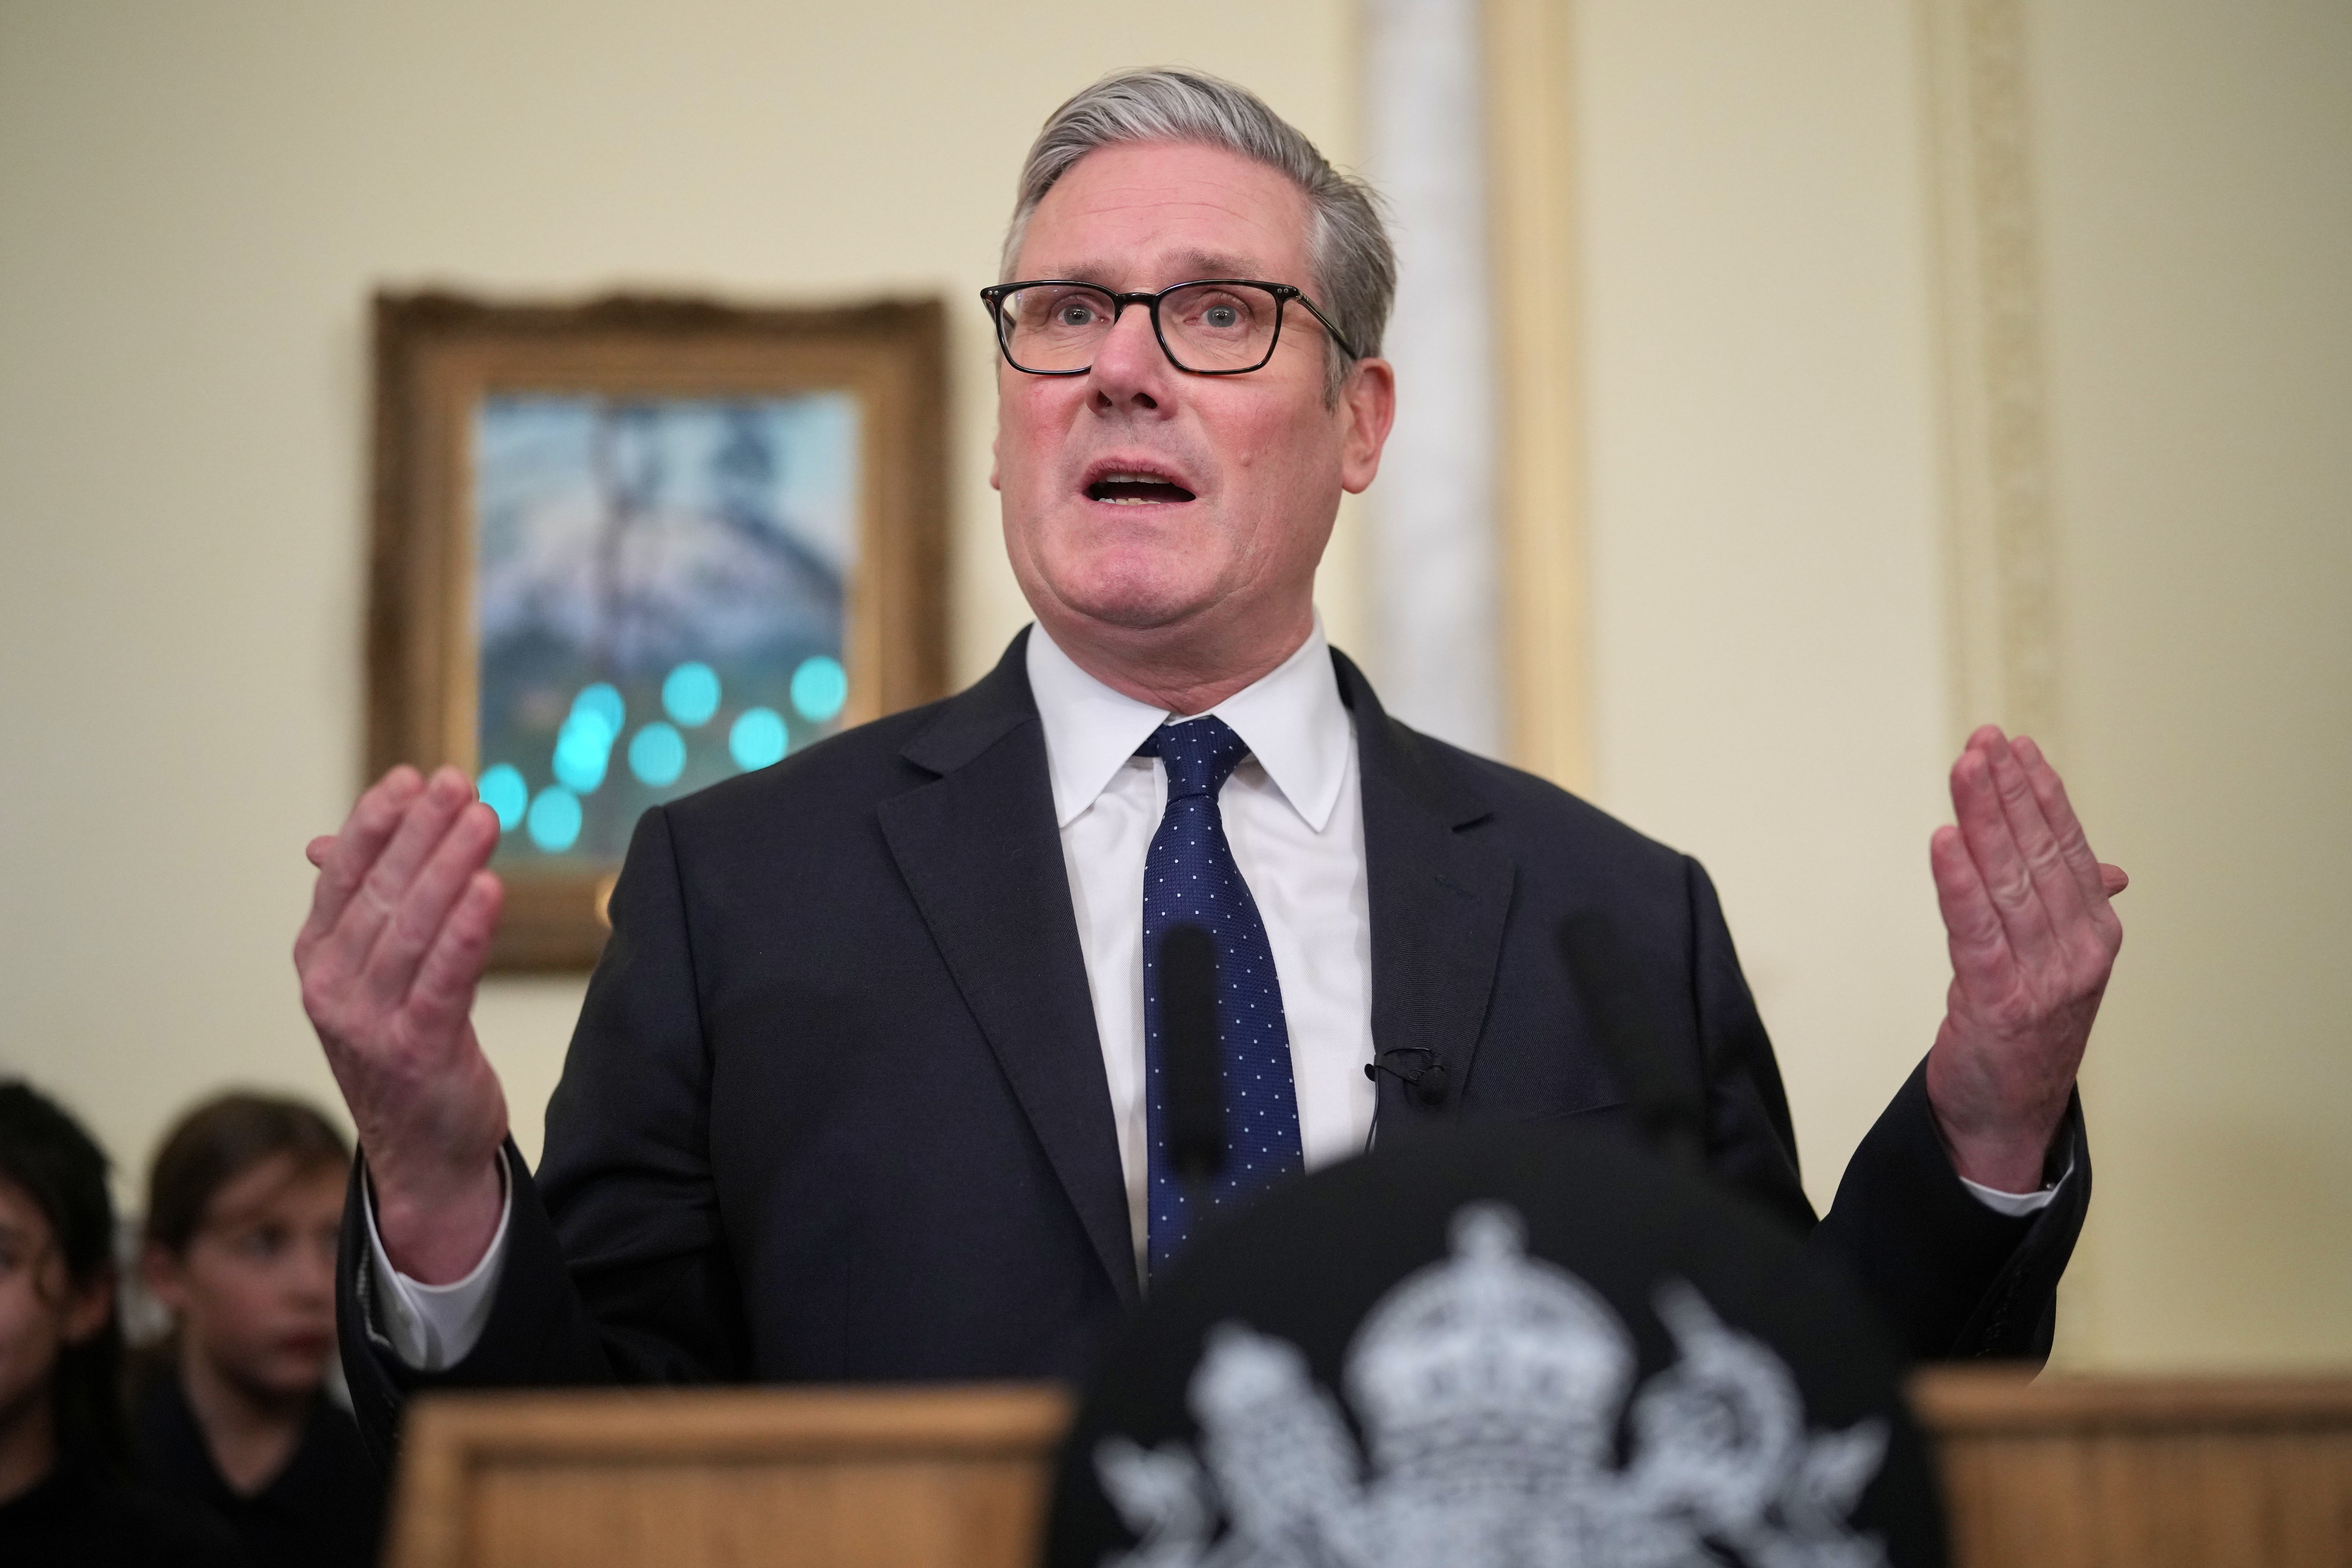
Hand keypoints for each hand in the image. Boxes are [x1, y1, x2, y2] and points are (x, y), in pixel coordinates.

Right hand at [294, 765, 508, 1282]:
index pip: (343, 877)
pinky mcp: (417, 1050)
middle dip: (422, 832)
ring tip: (482, 817)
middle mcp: (332, 988)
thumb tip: (326, 840)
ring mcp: (369, 1023)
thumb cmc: (401, 1046)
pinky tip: (490, 889)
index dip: (375, 823)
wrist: (421, 1152)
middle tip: (459, 783)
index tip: (411, 777)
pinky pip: (445, 979)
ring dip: (449, 867)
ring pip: (414, 928)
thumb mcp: (367, 977)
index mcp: (317, 960)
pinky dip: (466, 931)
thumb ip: (357, 910)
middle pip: (382, 893)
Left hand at [1925, 727, 2126, 1192]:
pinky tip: (1943, 840)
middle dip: (2008, 792)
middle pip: (2038, 854)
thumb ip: (2075, 910)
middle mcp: (2077, 950)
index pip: (2068, 847)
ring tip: (1965, 768)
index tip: (2015, 746)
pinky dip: (1958, 882)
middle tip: (1983, 740)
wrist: (2008, 1115)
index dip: (2040, 794)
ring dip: (1984, 819)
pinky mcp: (1995, 1002)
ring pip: (2008, 881)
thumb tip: (2112, 869)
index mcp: (2096, 933)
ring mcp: (2041, 978)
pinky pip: (1974, 930)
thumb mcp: (2062, 965)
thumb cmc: (2030, 1029)